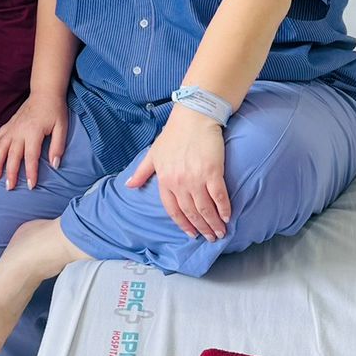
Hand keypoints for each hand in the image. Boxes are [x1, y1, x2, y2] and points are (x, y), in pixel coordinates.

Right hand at [0, 91, 68, 190]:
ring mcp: (12, 127)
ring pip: (1, 148)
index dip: (30, 172)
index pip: (31, 157)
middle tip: (9, 187)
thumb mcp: (62, 127)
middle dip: (10, 172)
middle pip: (13, 155)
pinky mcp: (9, 124)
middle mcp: (20, 131)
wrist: (45, 92)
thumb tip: (55, 164)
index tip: (30, 186)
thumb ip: (58, 146)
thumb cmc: (55, 110)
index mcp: (34, 132)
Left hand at [126, 107, 231, 240]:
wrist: (194, 116)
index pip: (173, 209)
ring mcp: (196, 178)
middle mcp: (179, 182)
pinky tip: (227, 217)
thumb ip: (142, 172)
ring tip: (220, 232)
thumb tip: (128, 185)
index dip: (183, 224)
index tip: (191, 234)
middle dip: (201, 228)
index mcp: (165, 180)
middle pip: (190, 212)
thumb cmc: (174, 133)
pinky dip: (224, 209)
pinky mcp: (212, 172)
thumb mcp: (153, 153)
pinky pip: (219, 196)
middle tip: (210, 238)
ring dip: (213, 223)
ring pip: (205, 208)